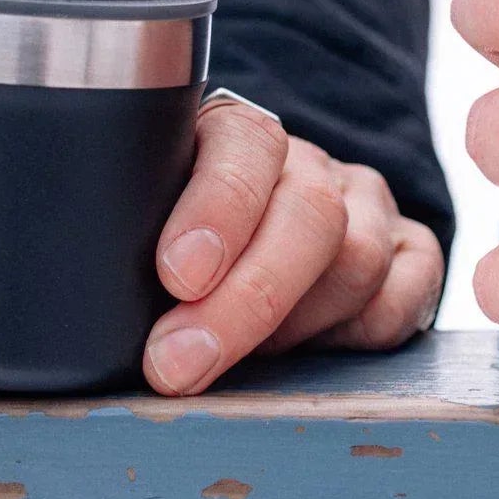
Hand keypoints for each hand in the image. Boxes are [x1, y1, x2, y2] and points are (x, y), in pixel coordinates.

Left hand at [142, 94, 443, 394]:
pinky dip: (357, 335)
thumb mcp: (138, 222)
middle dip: (246, 299)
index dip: (218, 209)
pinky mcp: (409, 254)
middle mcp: (311, 166)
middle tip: (180, 362)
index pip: (246, 147)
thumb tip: (88, 312)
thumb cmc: (177, 242)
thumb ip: (121, 238)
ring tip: (233, 364)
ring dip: (292, 326)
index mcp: (239, 135)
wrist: (245, 248)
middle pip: (311, 214)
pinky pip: (403, 296)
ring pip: (358, 260)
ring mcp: (368, 207)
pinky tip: (306, 354)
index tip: (177, 274)